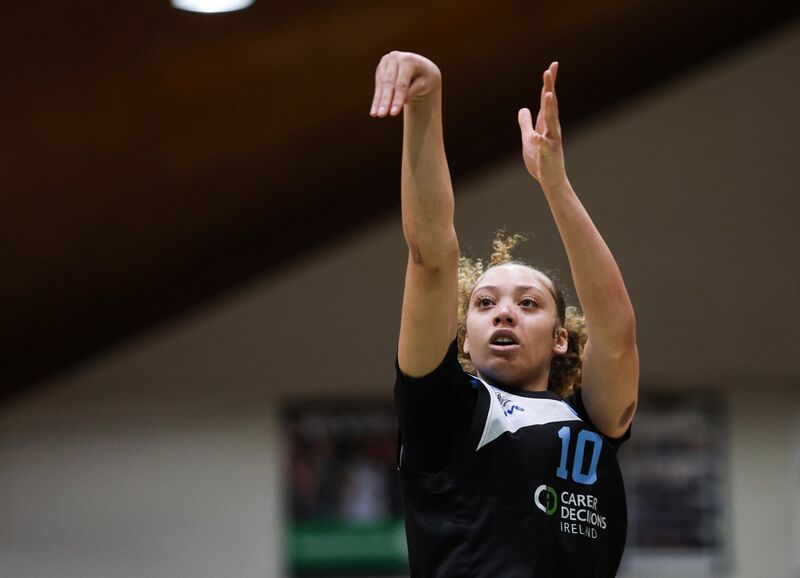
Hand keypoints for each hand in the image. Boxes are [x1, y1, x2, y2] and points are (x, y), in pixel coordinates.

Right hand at [370, 51, 440, 116]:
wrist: (420, 66)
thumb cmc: (425, 77)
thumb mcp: (424, 85)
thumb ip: (412, 92)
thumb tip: (399, 103)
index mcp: (408, 60)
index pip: (401, 84)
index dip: (397, 99)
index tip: (393, 114)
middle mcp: (395, 58)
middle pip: (389, 83)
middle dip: (385, 101)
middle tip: (381, 115)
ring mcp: (386, 62)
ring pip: (381, 85)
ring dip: (378, 101)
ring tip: (375, 115)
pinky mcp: (380, 68)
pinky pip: (378, 86)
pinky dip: (376, 99)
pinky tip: (374, 111)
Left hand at [518, 62, 567, 191]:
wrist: (550, 180)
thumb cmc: (540, 160)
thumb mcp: (528, 138)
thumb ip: (526, 123)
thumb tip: (522, 109)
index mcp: (546, 124)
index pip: (547, 100)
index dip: (549, 83)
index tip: (552, 66)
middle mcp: (552, 128)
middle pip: (551, 104)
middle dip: (550, 87)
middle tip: (549, 70)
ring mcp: (552, 140)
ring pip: (551, 121)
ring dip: (549, 108)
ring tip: (548, 94)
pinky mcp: (549, 154)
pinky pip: (544, 145)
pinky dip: (540, 140)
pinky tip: (536, 136)